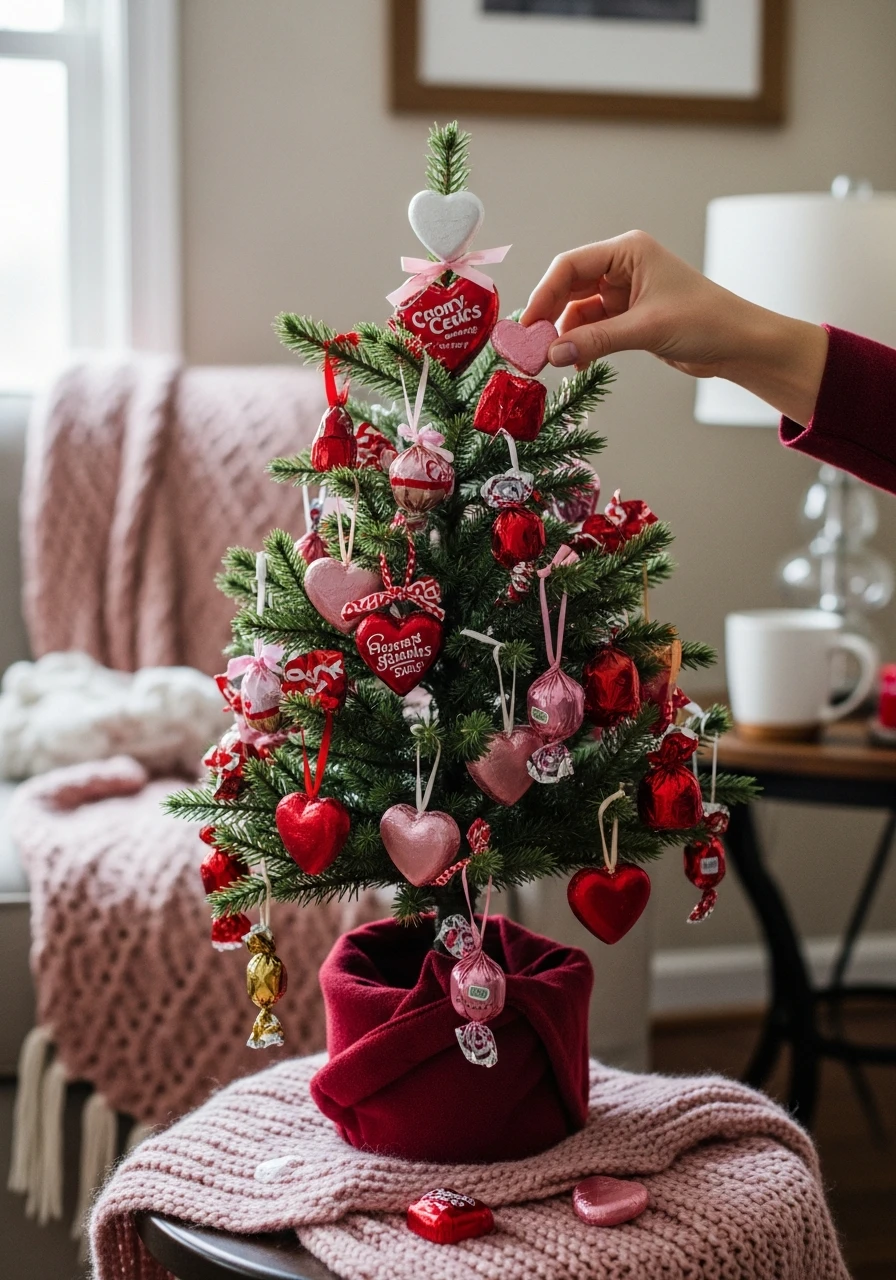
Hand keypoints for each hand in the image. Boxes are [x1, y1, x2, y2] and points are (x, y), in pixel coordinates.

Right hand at [521, 231, 827, 424]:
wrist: (739, 344)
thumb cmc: (706, 321)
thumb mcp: (646, 328)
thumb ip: (597, 340)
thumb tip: (553, 353)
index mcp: (628, 251)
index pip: (570, 265)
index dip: (544, 294)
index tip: (528, 326)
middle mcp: (622, 266)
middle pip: (568, 286)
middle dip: (550, 316)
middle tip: (530, 347)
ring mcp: (624, 292)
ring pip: (578, 311)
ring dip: (565, 335)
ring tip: (553, 361)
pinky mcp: (628, 317)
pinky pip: (592, 328)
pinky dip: (581, 344)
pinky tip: (576, 362)